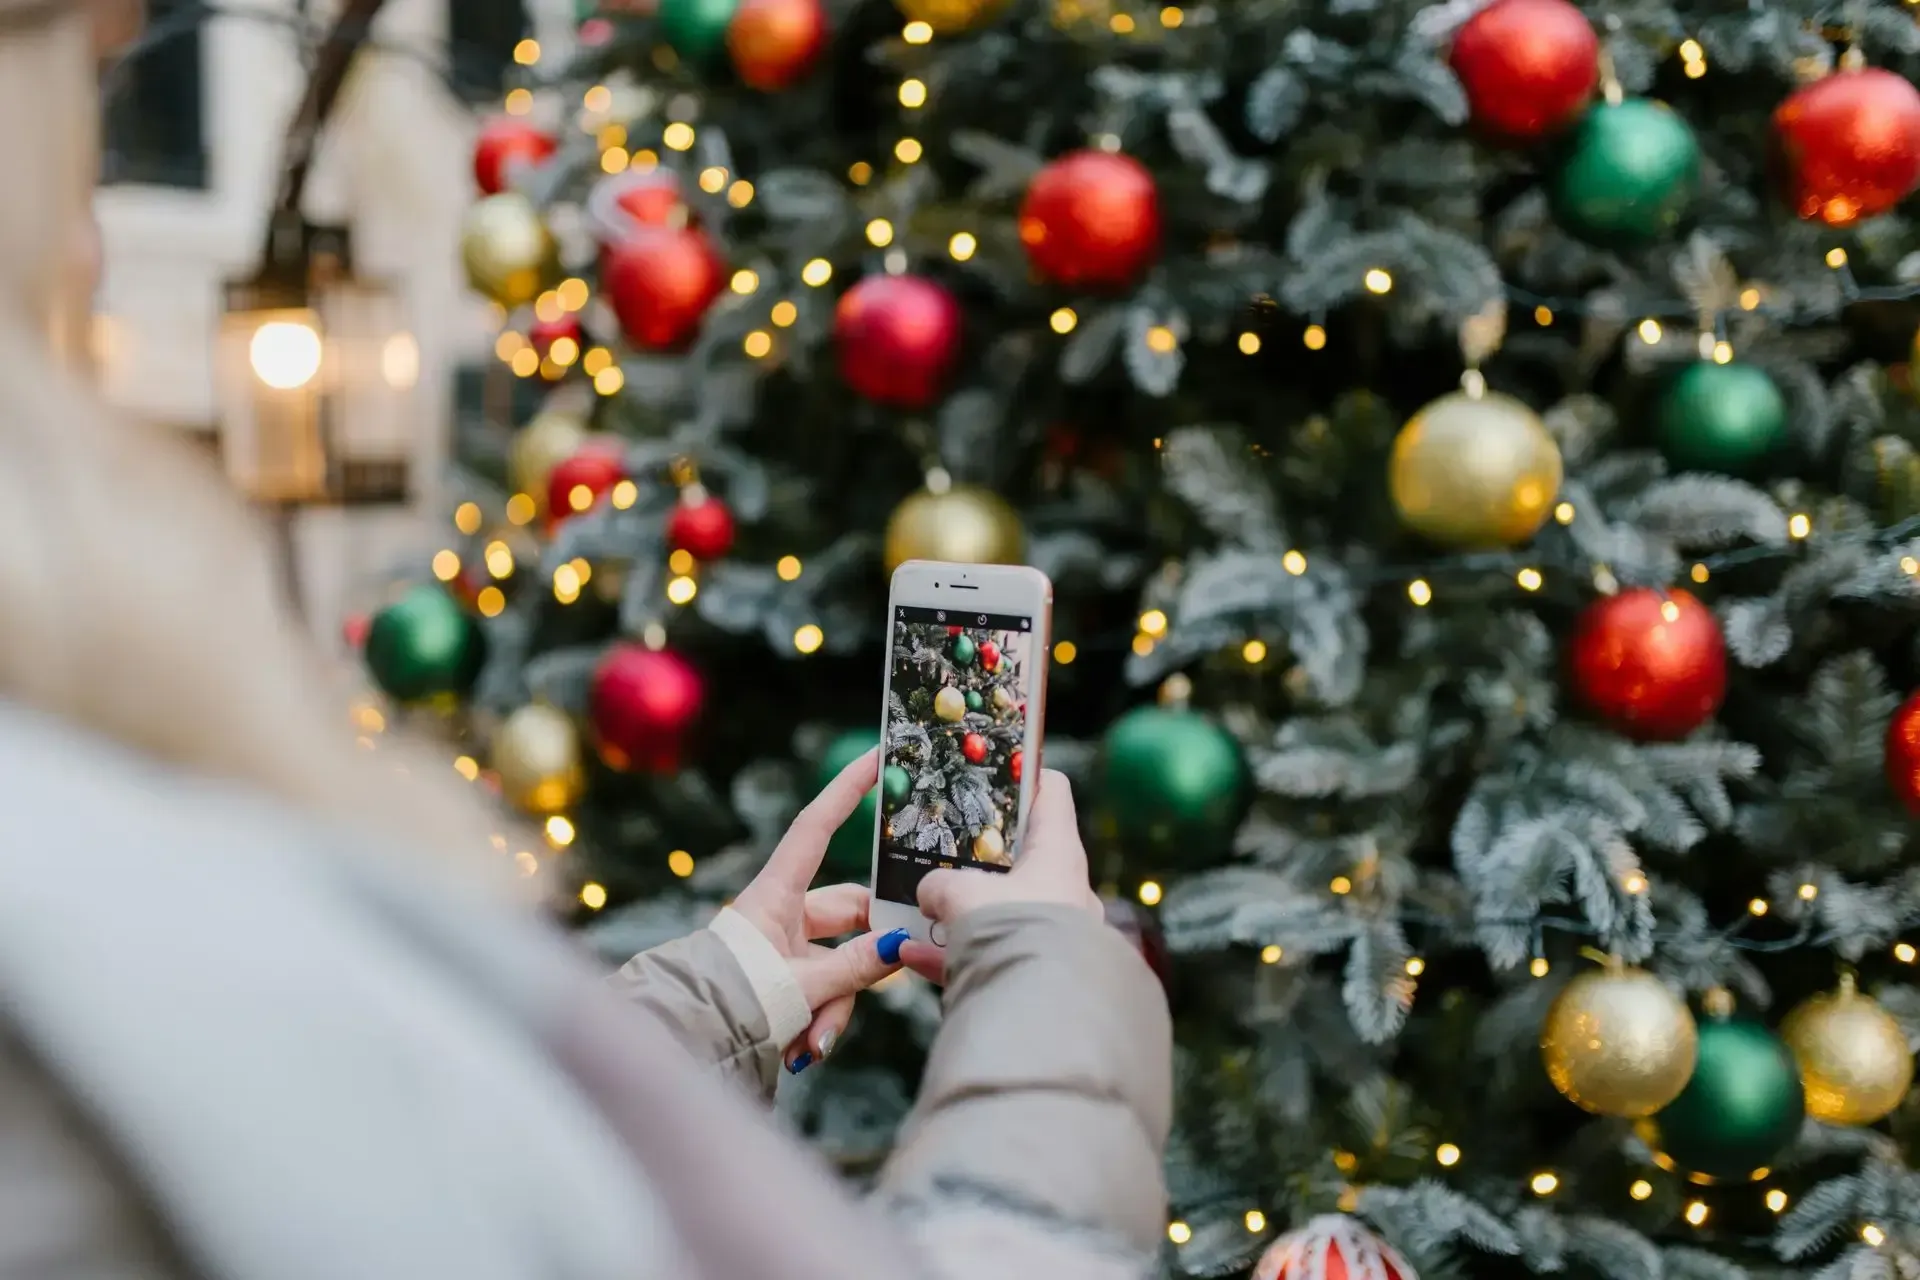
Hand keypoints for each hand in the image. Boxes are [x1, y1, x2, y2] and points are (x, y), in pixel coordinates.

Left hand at [729, 748, 905, 1070]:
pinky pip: (821, 989)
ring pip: (838, 960)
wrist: (688, 1044)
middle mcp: (781, 913)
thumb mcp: (803, 986)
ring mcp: (783, 946)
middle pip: (848, 912)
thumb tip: (898, 945)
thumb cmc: (733, 1004)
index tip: (878, 755)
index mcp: (775, 895)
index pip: (817, 826)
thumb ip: (856, 966)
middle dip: (864, 956)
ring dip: (836, 1005)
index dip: (848, 788)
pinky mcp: (783, 977)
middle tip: (886, 976)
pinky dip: (820, 1019)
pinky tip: (804, 1051)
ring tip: (812, 1045)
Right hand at [899, 769, 1100, 983]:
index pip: (1052, 793)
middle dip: (976, 857)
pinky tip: (910, 954)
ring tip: (915, 908)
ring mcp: (1052, 934)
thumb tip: (931, 890)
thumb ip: (941, 882)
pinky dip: (952, 952)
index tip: (992, 771)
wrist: (1036, 1013)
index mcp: (1059, 854)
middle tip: (942, 848)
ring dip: (957, 910)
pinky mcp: (1035, 972)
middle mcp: (1065, 891)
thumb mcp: (961, 893)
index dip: (1023, 775)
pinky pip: (989, 953)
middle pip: (1020, 857)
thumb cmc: (1011, 934)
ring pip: (999, 910)